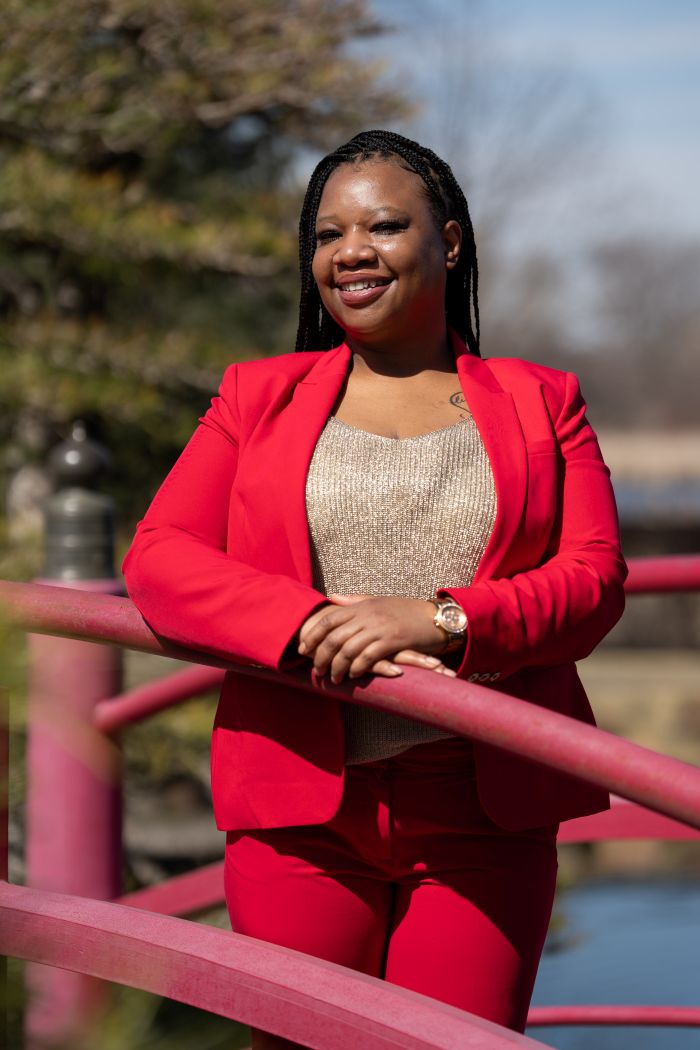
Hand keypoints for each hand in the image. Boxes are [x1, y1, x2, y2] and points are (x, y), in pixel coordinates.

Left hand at [297, 593, 448, 683]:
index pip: (328, 619)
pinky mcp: (393, 641)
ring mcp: (380, 627)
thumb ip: (354, 600)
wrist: (435, 617)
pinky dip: (357, 668)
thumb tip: (332, 597)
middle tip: (316, 670)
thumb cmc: (406, 611)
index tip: (302, 648)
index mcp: (361, 606)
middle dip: (321, 656)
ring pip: (348, 649)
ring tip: (333, 678)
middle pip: (334, 637)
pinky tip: (353, 676)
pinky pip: (368, 657)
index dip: (312, 634)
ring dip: (337, 667)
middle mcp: (367, 615)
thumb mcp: (379, 601)